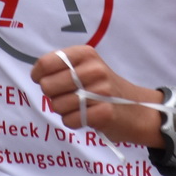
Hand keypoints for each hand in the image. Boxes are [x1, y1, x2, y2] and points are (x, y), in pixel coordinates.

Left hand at [29, 45, 160, 147]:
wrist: (138, 108)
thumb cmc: (104, 88)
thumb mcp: (87, 67)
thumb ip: (63, 67)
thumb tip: (37, 75)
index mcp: (86, 54)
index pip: (46, 63)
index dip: (38, 75)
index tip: (41, 80)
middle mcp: (94, 69)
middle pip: (47, 86)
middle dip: (52, 95)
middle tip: (68, 96)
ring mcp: (101, 90)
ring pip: (57, 105)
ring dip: (64, 111)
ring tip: (80, 107)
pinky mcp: (105, 112)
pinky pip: (70, 120)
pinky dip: (73, 122)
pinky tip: (86, 117)